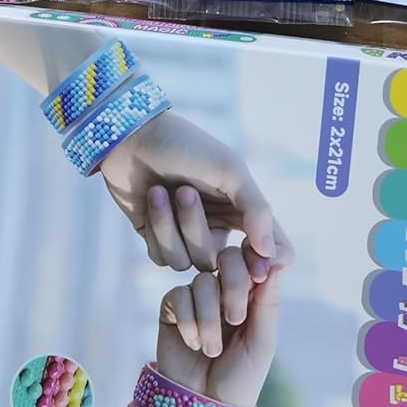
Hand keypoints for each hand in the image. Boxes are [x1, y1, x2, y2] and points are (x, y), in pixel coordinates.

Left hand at [99, 110, 292, 278]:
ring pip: (188, 263)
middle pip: (221, 262)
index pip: (273, 248)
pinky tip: (150, 199)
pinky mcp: (159, 240)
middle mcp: (219, 226)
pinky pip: (162, 258)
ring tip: (161, 190)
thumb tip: (271, 254)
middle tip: (184, 191)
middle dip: (196, 227)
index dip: (268, 263)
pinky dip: (156, 228)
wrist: (133, 138)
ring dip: (171, 224)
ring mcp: (188, 236)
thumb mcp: (230, 170)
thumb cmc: (185, 146)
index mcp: (244, 209)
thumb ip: (257, 211)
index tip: (257, 268)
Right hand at [157, 252, 283, 406]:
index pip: (254, 257)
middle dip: (234, 286)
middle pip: (229, 257)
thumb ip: (268, 302)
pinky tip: (192, 344)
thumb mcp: (262, 341)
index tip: (258, 278)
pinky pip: (179, 295)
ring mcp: (197, 297)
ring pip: (203, 280)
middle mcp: (224, 290)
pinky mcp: (172, 308)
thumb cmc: (240, 377)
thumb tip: (277, 261)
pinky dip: (188, 322)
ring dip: (210, 318)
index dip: (255, 259)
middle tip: (236, 321)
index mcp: (252, 294)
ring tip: (212, 349)